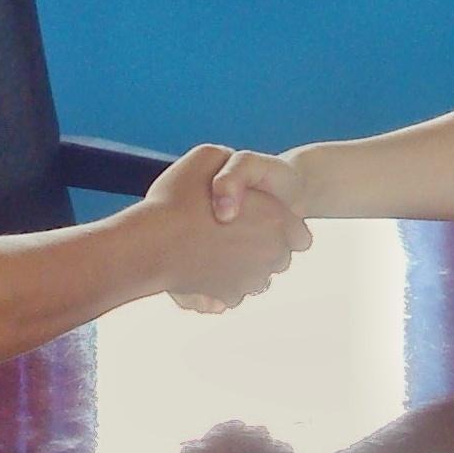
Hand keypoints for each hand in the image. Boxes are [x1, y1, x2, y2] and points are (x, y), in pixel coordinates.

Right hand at [145, 145, 310, 308]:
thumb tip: (230, 168)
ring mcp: (249, 280)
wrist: (152, 245)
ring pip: (256, 280)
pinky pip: (232, 295)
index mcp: (276, 219)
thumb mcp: (206, 156)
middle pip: (280, 260)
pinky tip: (204, 270)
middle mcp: (270, 253)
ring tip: (216, 252)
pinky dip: (223, 286)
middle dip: (264, 250)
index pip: (301, 238)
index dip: (286, 230)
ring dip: (243, 269)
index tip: (265, 225)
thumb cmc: (176, 200)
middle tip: (235, 235)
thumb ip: (228, 160)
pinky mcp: (226, 297)